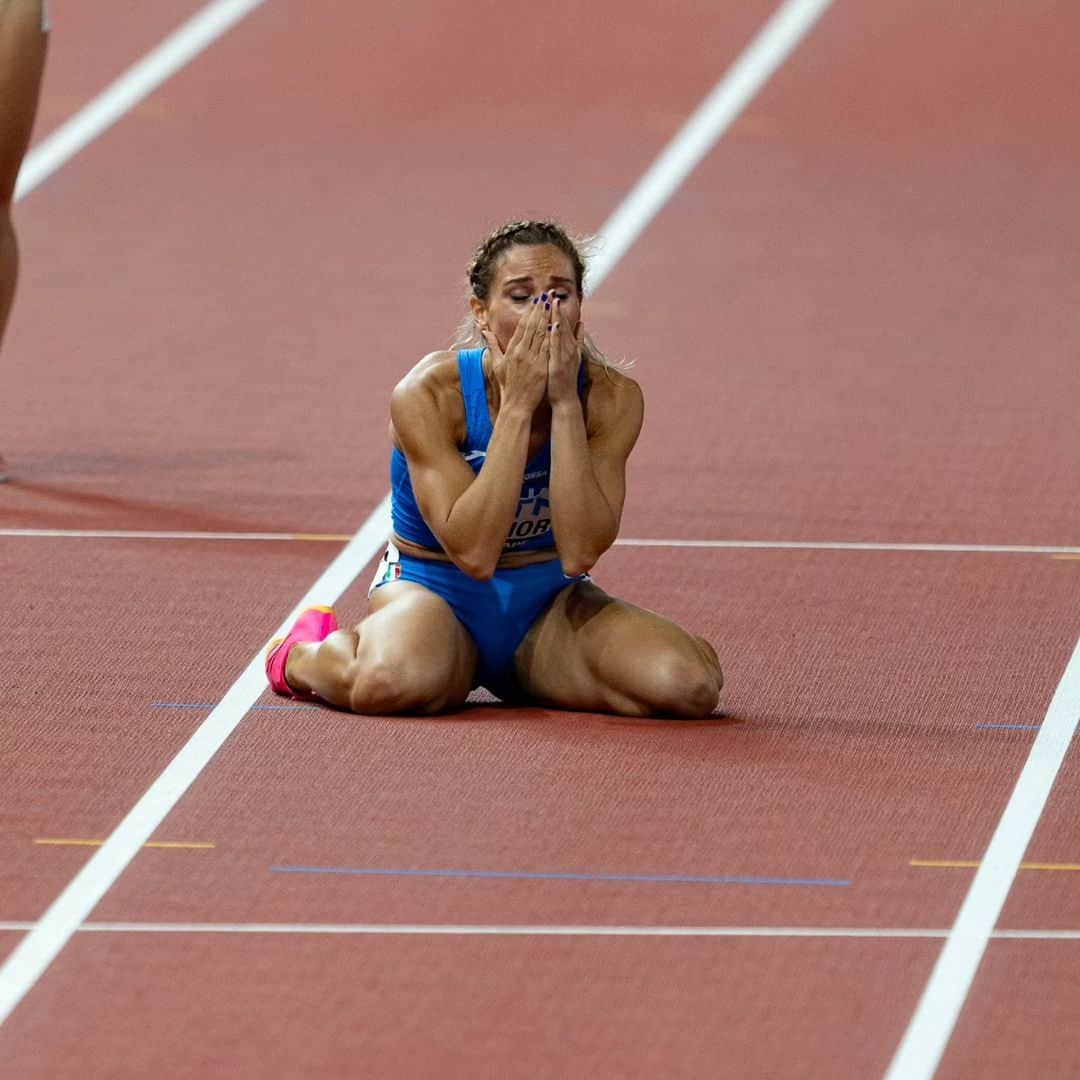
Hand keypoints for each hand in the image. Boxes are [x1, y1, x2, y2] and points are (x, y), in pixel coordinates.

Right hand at [480, 296, 548, 413]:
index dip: (529, 312)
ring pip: (540, 334)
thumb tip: (485, 331)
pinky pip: (547, 348)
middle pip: (532, 326)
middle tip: (547, 295)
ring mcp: (531, 359)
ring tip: (554, 304)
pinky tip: (557, 324)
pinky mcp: (540, 367)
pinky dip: (552, 336)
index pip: (521, 326)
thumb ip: (492, 346)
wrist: (516, 405)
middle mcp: (521, 352)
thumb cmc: (508, 385)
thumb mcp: (497, 364)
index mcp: (512, 350)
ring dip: (547, 317)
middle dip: (540, 310)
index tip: (536, 301)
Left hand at [547, 296, 583, 405]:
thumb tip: (581, 324)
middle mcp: (569, 349)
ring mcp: (565, 356)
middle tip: (552, 292)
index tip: (554, 296)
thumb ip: (577, 340)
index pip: (564, 324)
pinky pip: (557, 347)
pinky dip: (556, 335)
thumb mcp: (572, 357)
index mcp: (570, 346)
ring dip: (557, 317)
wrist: (565, 399)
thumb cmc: (564, 380)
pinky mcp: (560, 364)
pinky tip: (552, 325)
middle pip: (563, 324)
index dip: (558, 310)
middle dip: (557, 308)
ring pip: (561, 333)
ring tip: (553, 302)